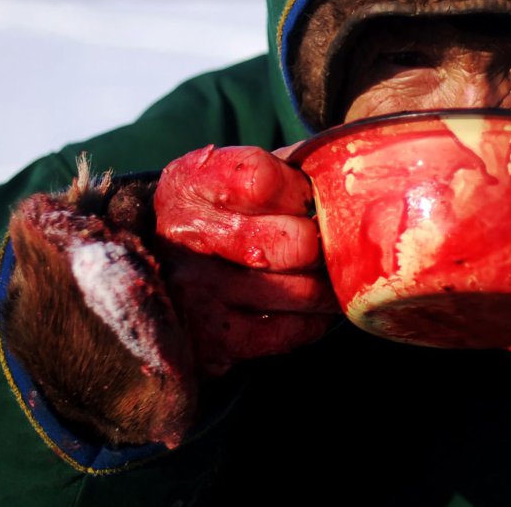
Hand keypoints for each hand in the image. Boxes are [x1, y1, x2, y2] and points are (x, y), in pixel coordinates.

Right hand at [155, 144, 338, 374]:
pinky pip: (296, 331)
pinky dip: (315, 318)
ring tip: (323, 271)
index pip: (262, 181)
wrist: (162, 271)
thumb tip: (349, 183)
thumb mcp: (236, 176)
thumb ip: (287, 167)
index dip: (300, 191)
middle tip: (323, 241)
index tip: (304, 198)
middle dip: (322, 242)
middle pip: (297, 243)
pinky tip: (307, 304)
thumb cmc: (224, 214)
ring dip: (327, 282)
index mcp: (190, 186)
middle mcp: (187, 241)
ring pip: (306, 291)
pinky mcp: (216, 343)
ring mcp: (199, 296)